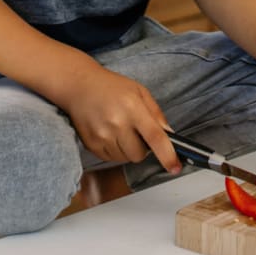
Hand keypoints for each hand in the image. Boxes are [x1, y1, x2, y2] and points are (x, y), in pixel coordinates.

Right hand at [58, 61, 180, 173]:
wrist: (80, 86)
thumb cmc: (112, 87)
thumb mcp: (140, 91)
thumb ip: (156, 113)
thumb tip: (169, 135)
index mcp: (133, 108)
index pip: (155, 137)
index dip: (167, 155)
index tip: (175, 167)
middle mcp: (117, 123)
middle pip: (139, 154)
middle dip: (143, 148)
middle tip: (137, 132)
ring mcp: (102, 136)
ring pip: (125, 159)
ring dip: (128, 150)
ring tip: (121, 129)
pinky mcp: (91, 145)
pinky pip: (111, 159)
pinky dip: (115, 151)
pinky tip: (110, 133)